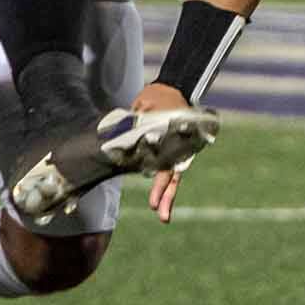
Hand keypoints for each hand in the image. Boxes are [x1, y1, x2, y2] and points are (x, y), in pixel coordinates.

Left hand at [131, 82, 198, 225]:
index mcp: (174, 139)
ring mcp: (176, 150)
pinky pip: (167, 170)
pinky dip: (164, 185)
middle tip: (160, 215)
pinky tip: (158, 200)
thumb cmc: (158, 96)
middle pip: (172, 176)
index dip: (161, 184)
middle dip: (165, 196)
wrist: (173, 88)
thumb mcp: (146, 103)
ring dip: (167, 195)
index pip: (168, 166)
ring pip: (172, 176)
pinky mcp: (170, 150)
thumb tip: (126, 132)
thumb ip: (138, 119)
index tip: (153, 202)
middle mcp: (178, 148)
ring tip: (163, 216)